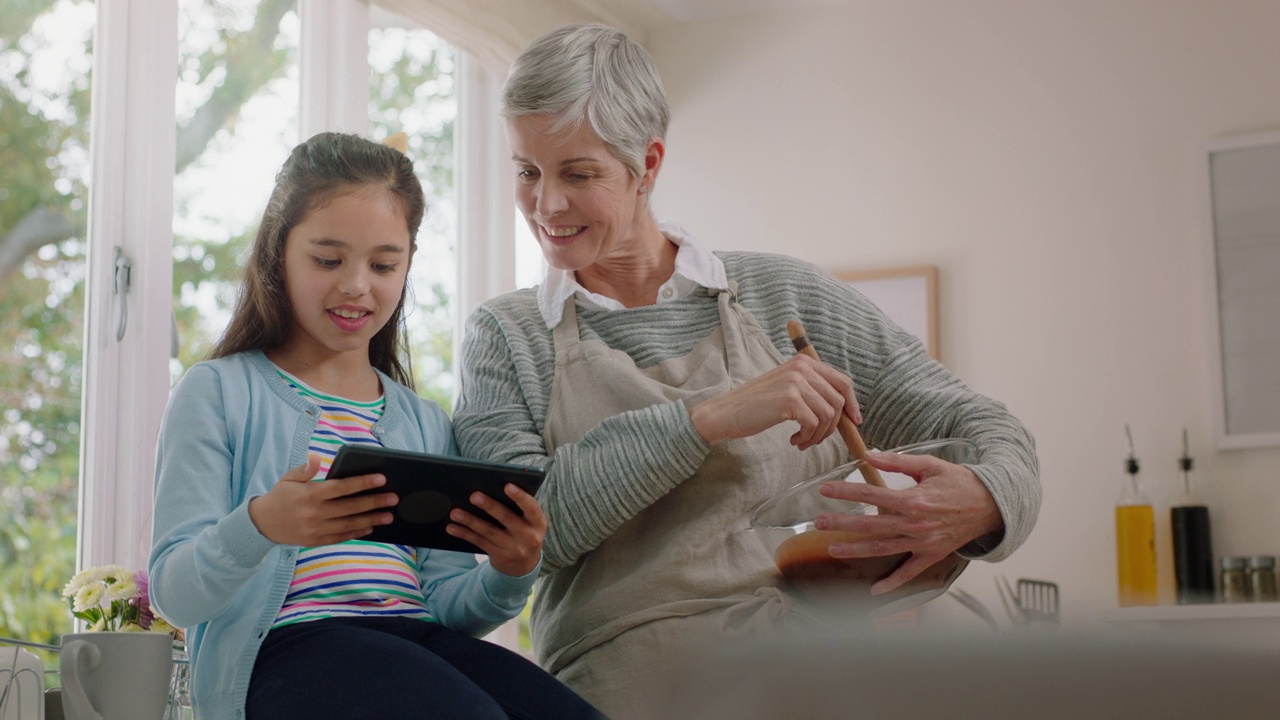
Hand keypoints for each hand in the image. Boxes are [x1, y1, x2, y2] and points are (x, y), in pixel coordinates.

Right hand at [248, 457, 398, 545]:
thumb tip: (316, 458)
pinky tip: (371, 527)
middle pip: (350, 507)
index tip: (381, 479)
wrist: (262, 524)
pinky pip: (341, 537)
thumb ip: (306, 469)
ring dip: (371, 520)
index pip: (342, 487)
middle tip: (394, 498)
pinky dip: (357, 532)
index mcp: (310, 494)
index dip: (362, 482)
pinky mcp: (316, 541)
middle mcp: (314, 513)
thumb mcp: (289, 478)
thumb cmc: (281, 496)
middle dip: (375, 502)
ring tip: (389, 516)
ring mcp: (316, 529)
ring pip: (349, 524)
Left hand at [446, 484, 544, 576]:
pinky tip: (452, 527)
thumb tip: (490, 488)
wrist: (524, 565)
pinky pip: (479, 542)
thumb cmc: (524, 531)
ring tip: (455, 512)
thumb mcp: (529, 522)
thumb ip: (519, 507)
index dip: (520, 497)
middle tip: (474, 495)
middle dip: (490, 506)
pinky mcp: (499, 556)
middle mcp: (529, 537)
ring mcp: (514, 548)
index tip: (507, 485)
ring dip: (470, 521)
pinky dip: (464, 534)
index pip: (531, 507)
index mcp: (538, 522)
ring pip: (489, 532)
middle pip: (507, 519)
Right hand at [688, 354, 861, 448]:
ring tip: (802, 441)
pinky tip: (794, 440)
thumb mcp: (786, 388)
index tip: (854, 421)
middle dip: (833, 426)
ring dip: (819, 435)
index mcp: (803, 362)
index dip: (853, 403)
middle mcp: (801, 367)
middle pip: (838, 400)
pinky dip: (808, 438)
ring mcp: (795, 382)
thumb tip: (843, 409)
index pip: (842, 381)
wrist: (725, 413)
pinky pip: (814, 424)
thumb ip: (811, 390)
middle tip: (816, 438)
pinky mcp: (789, 400)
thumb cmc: (754, 406)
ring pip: (828, 414)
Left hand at [812, 449, 1001, 594]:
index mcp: (913, 500)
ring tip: (832, 549)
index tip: (825, 490)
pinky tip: (874, 591)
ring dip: (856, 550)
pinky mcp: (932, 555)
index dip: (846, 492)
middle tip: (818, 522)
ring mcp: (923, 542)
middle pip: (870, 525)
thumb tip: (870, 456)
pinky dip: (893, 583)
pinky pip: (910, 572)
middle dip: (841, 523)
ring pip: (882, 549)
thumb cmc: (960, 482)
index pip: (871, 495)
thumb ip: (898, 462)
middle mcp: (915, 524)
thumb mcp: (930, 465)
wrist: (992, 504)